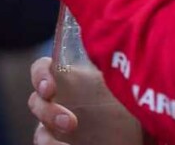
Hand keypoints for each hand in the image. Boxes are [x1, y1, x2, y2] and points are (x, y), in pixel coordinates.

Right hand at [30, 56, 146, 144]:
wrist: (138, 134)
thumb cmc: (131, 106)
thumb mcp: (122, 82)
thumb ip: (111, 65)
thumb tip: (114, 40)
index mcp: (70, 81)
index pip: (42, 69)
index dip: (40, 75)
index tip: (50, 88)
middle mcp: (60, 103)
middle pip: (36, 102)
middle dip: (47, 111)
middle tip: (70, 122)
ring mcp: (60, 128)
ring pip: (40, 131)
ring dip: (47, 139)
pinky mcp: (63, 144)